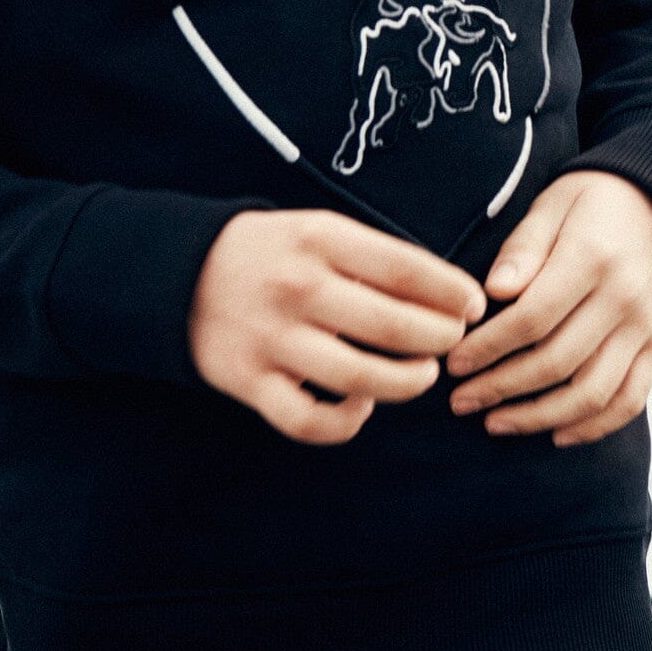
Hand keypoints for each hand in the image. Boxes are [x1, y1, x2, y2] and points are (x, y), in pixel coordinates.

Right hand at [188, 208, 486, 444]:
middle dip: (440, 339)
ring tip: (424, 374)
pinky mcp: (250, 382)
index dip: (451, 292)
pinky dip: (346, 420)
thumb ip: (375, 256)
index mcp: (320, 240)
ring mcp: (273, 339)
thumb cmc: (270, 253)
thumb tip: (448, 293)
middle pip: (393, 326)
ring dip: (408, 382)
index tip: (474, 305)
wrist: (177, 273)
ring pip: (361, 377)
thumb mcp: (318, 229)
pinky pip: (309, 420)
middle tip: (454, 342)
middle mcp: (298, 288)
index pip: (405, 269)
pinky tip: (363, 403)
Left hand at [445, 171, 651, 446]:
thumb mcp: (551, 205)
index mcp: (592, 259)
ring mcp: (645, 328)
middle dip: (501, 387)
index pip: (532, 318)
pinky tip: (556, 435)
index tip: (454, 364)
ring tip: (495, 423)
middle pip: (556, 361)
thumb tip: (493, 292)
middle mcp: (623, 299)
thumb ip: (522, 249)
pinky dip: (593, 426)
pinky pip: (629, 400)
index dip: (488, 347)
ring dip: (539, 416)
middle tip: (461, 401)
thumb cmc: (592, 202)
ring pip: (592, 392)